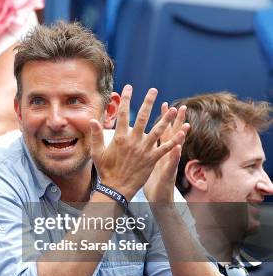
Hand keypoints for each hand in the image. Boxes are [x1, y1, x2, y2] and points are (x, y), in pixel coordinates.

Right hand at [90, 86, 186, 200]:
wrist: (116, 188)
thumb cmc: (105, 170)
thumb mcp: (96, 152)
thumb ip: (96, 135)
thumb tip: (92, 119)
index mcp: (120, 138)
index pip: (122, 114)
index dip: (125, 99)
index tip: (128, 87)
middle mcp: (133, 141)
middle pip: (142, 117)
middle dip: (148, 102)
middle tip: (154, 90)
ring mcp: (144, 150)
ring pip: (158, 130)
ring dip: (166, 119)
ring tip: (173, 108)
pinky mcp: (152, 159)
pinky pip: (166, 148)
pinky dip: (176, 139)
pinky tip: (183, 131)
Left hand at [144, 103, 189, 201]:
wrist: (154, 198)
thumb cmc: (146, 179)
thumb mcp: (146, 161)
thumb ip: (143, 146)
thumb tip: (136, 134)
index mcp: (157, 149)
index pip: (160, 130)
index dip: (162, 117)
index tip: (163, 103)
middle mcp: (164, 154)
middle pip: (170, 134)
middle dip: (174, 121)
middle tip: (180, 107)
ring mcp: (167, 163)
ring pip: (174, 147)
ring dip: (180, 136)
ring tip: (185, 125)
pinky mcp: (167, 173)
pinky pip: (171, 163)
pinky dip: (174, 155)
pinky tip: (177, 147)